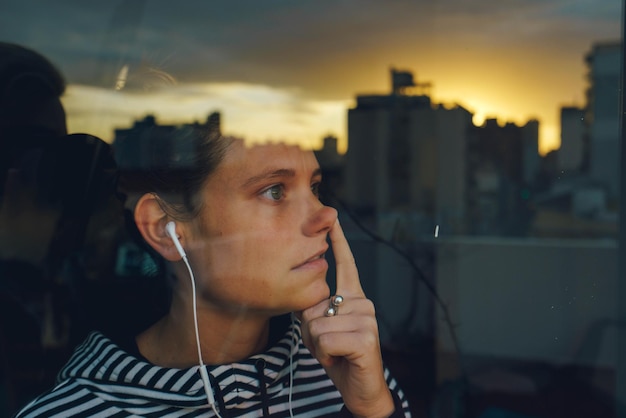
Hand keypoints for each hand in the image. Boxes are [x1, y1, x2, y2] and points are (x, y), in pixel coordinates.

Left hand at [299, 219, 394, 417]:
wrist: (359, 390)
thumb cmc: (338, 356)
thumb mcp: (322, 330)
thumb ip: (315, 310)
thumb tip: (307, 299)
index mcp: (353, 297)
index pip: (346, 264)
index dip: (338, 240)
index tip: (332, 218)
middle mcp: (363, 302)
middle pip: (314, 307)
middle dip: (312, 333)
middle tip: (329, 346)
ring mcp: (367, 318)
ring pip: (317, 324)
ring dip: (318, 346)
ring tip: (335, 353)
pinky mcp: (366, 337)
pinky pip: (326, 339)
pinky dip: (325, 355)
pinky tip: (340, 359)